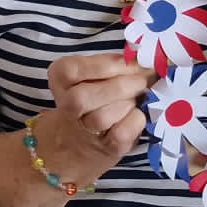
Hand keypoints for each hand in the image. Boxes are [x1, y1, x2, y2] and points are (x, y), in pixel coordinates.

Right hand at [40, 53, 154, 186]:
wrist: (84, 138)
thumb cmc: (97, 95)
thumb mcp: (96, 73)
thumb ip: (114, 64)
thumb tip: (146, 58)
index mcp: (60, 77)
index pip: (73, 70)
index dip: (105, 65)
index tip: (130, 62)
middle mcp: (66, 105)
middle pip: (83, 97)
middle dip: (119, 86)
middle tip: (142, 80)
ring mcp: (84, 129)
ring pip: (101, 117)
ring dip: (127, 104)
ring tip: (138, 97)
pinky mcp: (106, 148)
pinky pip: (120, 134)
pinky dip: (135, 121)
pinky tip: (139, 113)